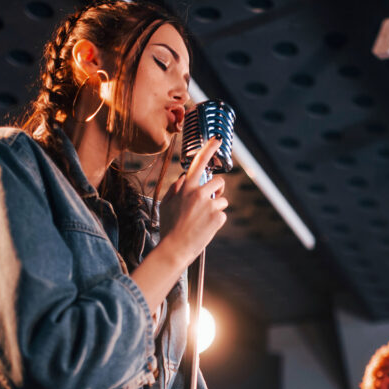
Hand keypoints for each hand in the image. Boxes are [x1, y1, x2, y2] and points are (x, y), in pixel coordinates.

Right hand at [158, 137, 227, 267]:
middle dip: (218, 189)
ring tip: (203, 220)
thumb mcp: (165, 206)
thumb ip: (174, 190)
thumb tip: (182, 179)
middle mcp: (198, 193)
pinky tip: (205, 228)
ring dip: (216, 208)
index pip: (198, 163)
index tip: (217, 139)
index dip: (209, 149)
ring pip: (222, 200)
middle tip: (210, 201)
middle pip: (219, 182)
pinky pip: (222, 215)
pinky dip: (217, 222)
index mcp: (185, 188)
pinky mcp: (218, 217)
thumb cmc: (168, 228)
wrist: (174, 249)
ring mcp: (209, 205)